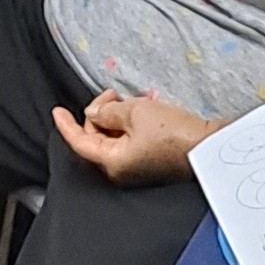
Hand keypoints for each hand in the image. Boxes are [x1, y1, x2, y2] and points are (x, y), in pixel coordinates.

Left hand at [55, 90, 204, 182]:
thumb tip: (94, 113)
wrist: (208, 145)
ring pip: (113, 136)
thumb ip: (107, 111)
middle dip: (100, 113)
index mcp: (112, 161)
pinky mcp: (148, 161)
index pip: (79, 142)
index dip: (66, 125)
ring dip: (118, 115)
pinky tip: (146, 107)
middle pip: (95, 137)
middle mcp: (120, 169)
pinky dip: (131, 123)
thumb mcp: (135, 112)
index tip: (56, 110)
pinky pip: (129, 140)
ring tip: (136, 100)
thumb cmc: (172, 131)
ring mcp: (135, 167)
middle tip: (114, 95)